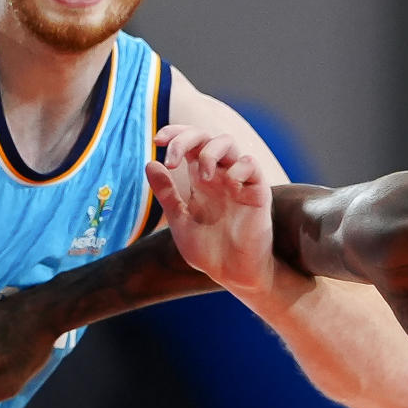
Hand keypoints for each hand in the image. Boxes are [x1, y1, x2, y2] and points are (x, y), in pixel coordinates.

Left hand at [147, 125, 276, 293]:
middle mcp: (219, 175)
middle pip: (205, 137)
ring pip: (228, 143)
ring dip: (211, 151)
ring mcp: (239, 182)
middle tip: (172, 159)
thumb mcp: (180, 221)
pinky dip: (239, 167)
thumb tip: (149, 163)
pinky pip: (251, 165)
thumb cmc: (209, 251)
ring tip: (203, 175)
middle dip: (186, 138)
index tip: (157, 140)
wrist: (233, 275)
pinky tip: (230, 183)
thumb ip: (167, 194)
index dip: (174, 133)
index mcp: (199, 180)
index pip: (188, 143)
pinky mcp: (257, 192)